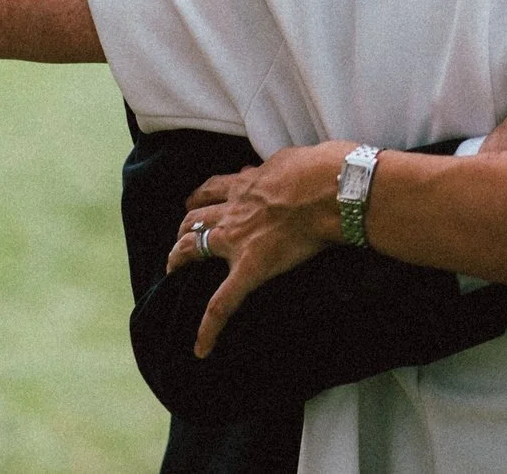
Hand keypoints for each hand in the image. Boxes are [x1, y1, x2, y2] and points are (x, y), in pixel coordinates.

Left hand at [167, 142, 348, 356]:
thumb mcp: (297, 158)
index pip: (216, 187)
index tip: (197, 200)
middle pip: (196, 216)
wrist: (333, 187)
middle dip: (186, 225)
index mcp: (248, 182)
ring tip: (173, 268)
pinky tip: (201, 348)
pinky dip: (209, 327)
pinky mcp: (249, 269)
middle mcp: (234, 208)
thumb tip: (281, 170)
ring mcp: (237, 239)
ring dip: (180, 256)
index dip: (203, 195)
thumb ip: (281, 167)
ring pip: (194, 247)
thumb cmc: (325, 167)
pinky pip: (223, 303)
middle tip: (182, 235)